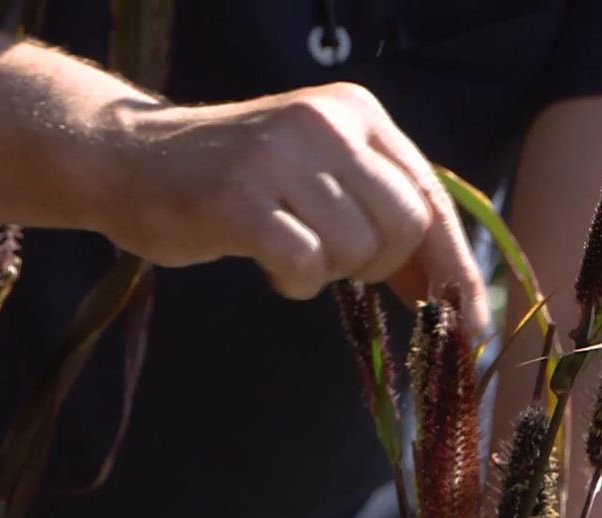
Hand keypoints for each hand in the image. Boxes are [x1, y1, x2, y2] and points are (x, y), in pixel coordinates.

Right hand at [106, 82, 488, 330]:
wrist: (129, 158)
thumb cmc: (237, 179)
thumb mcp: (321, 174)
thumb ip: (384, 215)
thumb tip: (452, 292)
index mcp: (357, 112)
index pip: (432, 195)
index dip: (455, 265)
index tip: (472, 323)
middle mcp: (326, 122)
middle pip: (406, 226)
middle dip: (382, 266)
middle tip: (333, 261)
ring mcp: (281, 157)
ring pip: (357, 250)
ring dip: (328, 272)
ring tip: (288, 248)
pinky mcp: (241, 198)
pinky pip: (305, 266)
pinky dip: (293, 283)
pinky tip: (268, 264)